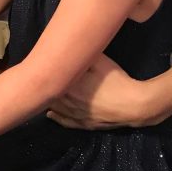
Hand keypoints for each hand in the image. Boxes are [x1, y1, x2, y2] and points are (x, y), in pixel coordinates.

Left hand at [46, 54, 171, 128]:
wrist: (134, 105)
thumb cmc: (116, 81)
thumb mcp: (100, 60)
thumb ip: (84, 53)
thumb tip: (70, 45)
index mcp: (68, 86)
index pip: (48, 80)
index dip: (42, 73)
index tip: (37, 66)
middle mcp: (67, 102)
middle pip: (49, 95)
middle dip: (44, 87)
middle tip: (38, 79)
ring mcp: (75, 115)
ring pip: (55, 109)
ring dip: (49, 101)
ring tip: (42, 95)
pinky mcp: (84, 124)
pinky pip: (65, 122)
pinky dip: (57, 117)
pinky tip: (50, 115)